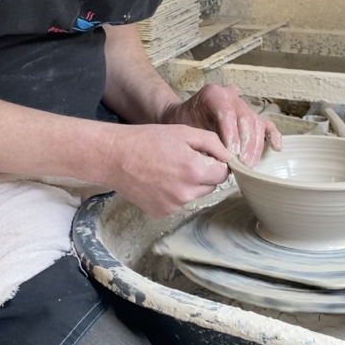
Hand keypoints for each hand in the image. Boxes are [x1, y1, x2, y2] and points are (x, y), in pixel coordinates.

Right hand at [103, 124, 230, 217]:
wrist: (115, 156)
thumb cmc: (148, 139)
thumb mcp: (184, 132)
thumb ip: (212, 143)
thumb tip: (229, 157)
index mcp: (195, 170)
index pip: (223, 173)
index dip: (216, 162)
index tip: (205, 156)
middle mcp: (186, 192)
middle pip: (211, 186)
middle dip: (204, 173)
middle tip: (184, 159)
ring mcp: (173, 205)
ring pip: (194, 194)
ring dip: (189, 183)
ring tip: (169, 168)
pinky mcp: (161, 212)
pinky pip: (178, 202)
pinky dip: (174, 193)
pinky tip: (159, 180)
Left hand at [161, 84, 282, 167]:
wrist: (183, 117)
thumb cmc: (183, 123)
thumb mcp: (186, 129)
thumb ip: (202, 139)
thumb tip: (218, 158)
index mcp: (212, 94)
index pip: (227, 112)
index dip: (231, 134)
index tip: (231, 153)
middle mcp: (230, 96)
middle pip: (245, 118)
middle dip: (245, 143)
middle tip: (243, 163)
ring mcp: (242, 105)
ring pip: (256, 122)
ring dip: (255, 145)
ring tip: (250, 164)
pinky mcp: (250, 116)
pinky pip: (265, 124)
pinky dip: (272, 136)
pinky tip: (275, 147)